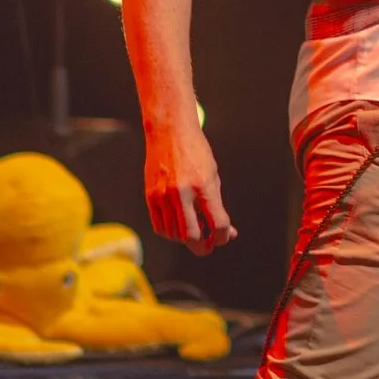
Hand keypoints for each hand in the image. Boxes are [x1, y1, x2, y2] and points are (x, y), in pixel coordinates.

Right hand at [144, 122, 236, 255]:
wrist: (170, 132)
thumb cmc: (196, 153)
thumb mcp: (213, 176)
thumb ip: (218, 205)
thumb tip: (228, 234)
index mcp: (203, 186)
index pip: (217, 224)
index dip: (222, 236)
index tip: (223, 236)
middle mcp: (182, 193)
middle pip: (191, 236)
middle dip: (203, 247)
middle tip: (208, 244)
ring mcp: (163, 196)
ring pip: (174, 235)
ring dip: (186, 239)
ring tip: (195, 230)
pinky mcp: (150, 196)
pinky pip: (159, 226)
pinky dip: (171, 233)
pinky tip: (179, 226)